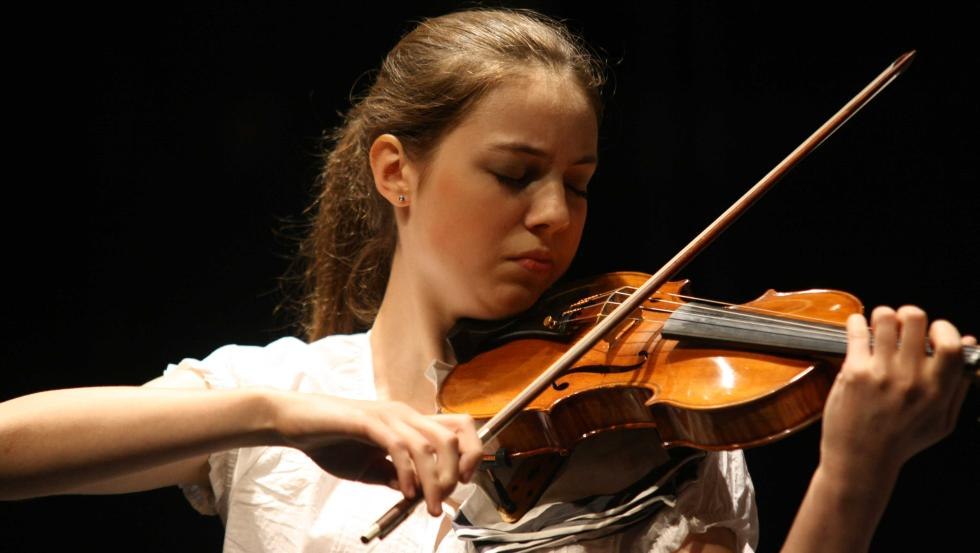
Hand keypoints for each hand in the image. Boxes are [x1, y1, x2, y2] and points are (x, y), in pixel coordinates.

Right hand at [274, 394, 480, 515]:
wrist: (296, 424)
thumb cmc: (332, 442)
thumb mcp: (369, 467)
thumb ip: (393, 476)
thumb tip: (416, 493)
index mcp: (410, 423)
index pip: (458, 428)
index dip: (470, 453)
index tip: (462, 483)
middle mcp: (405, 414)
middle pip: (453, 435)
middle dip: (456, 471)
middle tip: (442, 501)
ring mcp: (388, 416)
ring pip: (429, 444)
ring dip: (434, 479)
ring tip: (429, 506)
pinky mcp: (368, 421)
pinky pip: (399, 447)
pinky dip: (408, 473)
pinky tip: (404, 492)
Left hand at [819, 305, 973, 481]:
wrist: (861, 461)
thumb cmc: (902, 441)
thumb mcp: (943, 421)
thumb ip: (958, 384)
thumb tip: (968, 343)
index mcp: (938, 390)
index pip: (950, 343)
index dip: (942, 328)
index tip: (932, 331)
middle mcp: (912, 378)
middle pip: (915, 318)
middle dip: (909, 314)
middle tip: (902, 325)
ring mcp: (882, 374)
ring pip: (885, 318)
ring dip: (882, 316)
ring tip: (880, 326)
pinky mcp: (855, 373)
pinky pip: (857, 332)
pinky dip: (856, 322)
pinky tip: (858, 327)